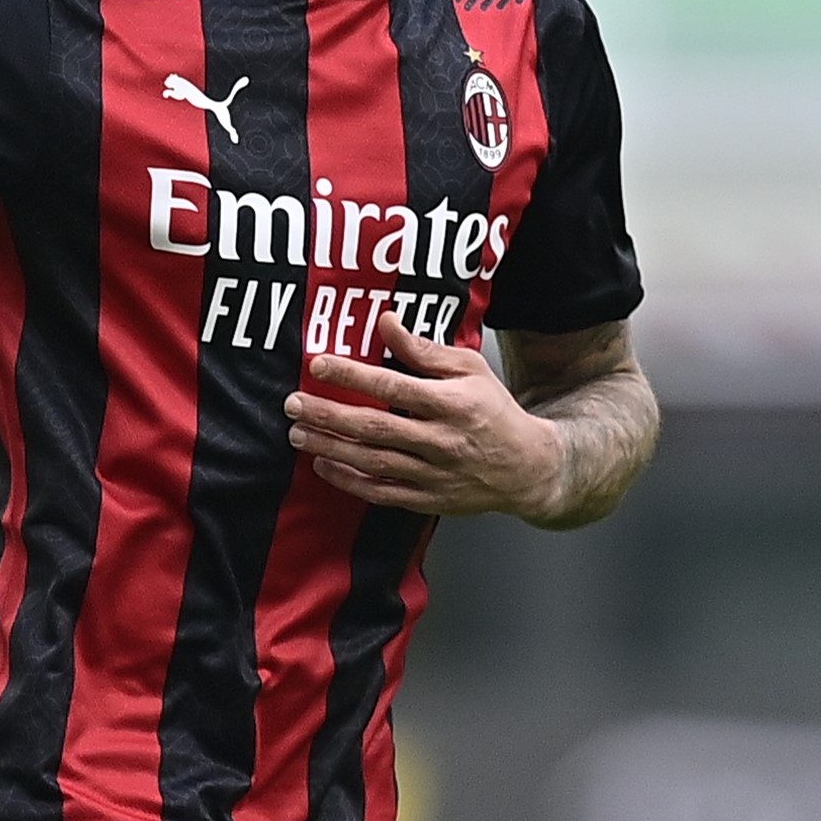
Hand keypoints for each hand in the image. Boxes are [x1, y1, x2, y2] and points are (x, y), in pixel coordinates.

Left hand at [282, 322, 573, 520]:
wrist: (526, 467)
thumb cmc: (495, 411)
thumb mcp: (470, 370)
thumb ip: (424, 350)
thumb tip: (385, 321)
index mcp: (453, 404)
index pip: (395, 387)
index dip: (354, 376)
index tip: (319, 365)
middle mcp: (441, 441)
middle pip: (375, 428)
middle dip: (328, 415)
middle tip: (293, 403)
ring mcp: (433, 474)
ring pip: (372, 461)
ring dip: (329, 447)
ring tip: (297, 433)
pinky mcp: (426, 499)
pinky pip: (380, 492)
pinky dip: (348, 481)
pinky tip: (323, 465)